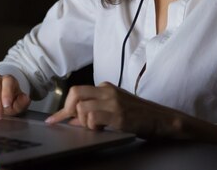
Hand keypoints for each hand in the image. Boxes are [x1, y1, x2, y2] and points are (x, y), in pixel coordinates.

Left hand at [45, 82, 162, 136]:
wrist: (162, 119)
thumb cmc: (139, 115)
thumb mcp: (115, 109)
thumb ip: (94, 111)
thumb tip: (72, 120)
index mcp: (105, 87)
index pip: (77, 91)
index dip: (63, 107)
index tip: (53, 120)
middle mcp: (108, 90)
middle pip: (75, 93)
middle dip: (68, 110)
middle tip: (73, 123)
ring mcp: (114, 101)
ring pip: (82, 107)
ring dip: (83, 121)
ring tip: (96, 127)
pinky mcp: (119, 114)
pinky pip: (94, 117)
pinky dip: (92, 126)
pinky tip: (102, 129)